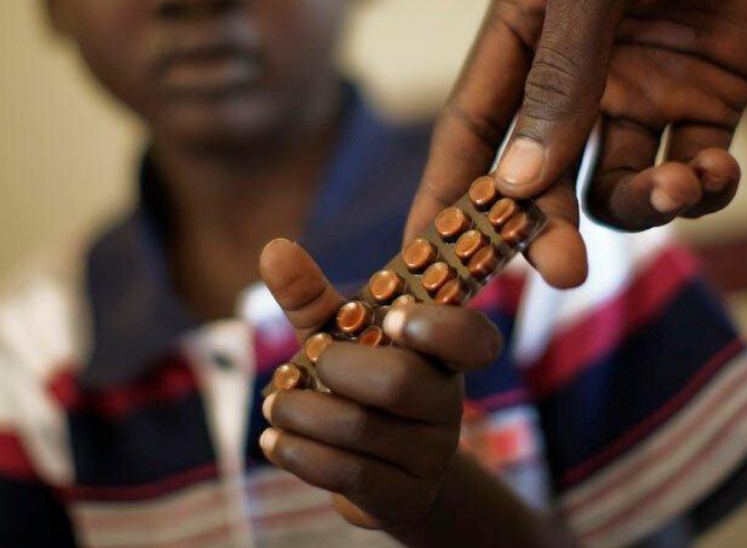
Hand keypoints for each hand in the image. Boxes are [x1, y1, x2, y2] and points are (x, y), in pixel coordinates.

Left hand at [257, 239, 501, 529]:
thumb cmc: (360, 388)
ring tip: (274, 403)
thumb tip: (274, 248)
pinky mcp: (406, 497)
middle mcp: (448, 402)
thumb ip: (312, 297)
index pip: (472, 338)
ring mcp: (431, 454)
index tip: (393, 318)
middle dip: (339, 368)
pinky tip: (274, 441)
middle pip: (400, 381)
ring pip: (361, 428)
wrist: (383, 474)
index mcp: (443, 354)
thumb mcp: (341, 339)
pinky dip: (301, 453)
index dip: (439, 328)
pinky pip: (349, 473)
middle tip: (309, 361)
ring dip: (303, 412)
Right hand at [405, 0, 746, 286]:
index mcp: (526, 29)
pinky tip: (714, 168)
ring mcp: (645, 85)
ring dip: (643, 204)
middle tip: (563, 270)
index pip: (473, 128)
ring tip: (677, 186)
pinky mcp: (712, 94)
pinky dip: (703, 186)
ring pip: (618, 182)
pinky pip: (692, 168)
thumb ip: (560, 76)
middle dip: (549, 224)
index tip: (428, 261)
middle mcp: (579, 68)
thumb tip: (519, 181)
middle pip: (543, 173)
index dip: (448, 196)